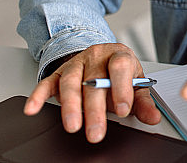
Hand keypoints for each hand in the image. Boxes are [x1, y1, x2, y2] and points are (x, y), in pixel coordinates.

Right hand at [23, 43, 160, 142]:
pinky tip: (33, 109)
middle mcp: (96, 56)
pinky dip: (38, 96)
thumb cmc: (120, 72)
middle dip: (95, 109)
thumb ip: (143, 101)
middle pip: (94, 81)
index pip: (120, 68)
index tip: (122, 110)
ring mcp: (76, 63)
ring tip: (73, 126)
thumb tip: (153, 118)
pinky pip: (46, 83)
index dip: (121, 89)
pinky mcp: (58, 72)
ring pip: (70, 83)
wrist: (102, 56)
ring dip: (70, 106)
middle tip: (96, 131)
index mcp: (119, 55)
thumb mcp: (136, 83)